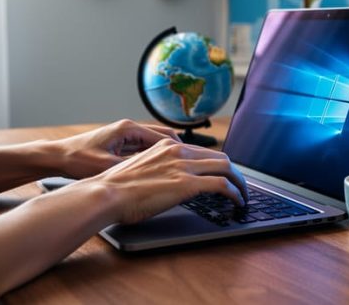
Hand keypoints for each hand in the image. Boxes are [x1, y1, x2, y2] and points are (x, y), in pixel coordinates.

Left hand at [48, 119, 180, 179]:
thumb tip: (156, 174)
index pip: (164, 137)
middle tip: (191, 164)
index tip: (192, 160)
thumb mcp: (108, 166)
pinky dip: (154, 156)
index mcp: (128, 129)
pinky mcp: (120, 143)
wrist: (57, 156)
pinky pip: (144, 148)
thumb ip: (133, 167)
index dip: (180, 149)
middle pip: (163, 137)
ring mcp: (125, 135)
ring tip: (179, 168)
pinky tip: (159, 170)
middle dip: (178, 149)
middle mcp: (129, 129)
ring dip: (166, 153)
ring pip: (154, 143)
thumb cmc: (78, 159)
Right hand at [84, 138, 248, 223]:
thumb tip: (166, 182)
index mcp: (166, 146)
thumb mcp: (139, 169)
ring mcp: (184, 166)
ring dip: (240, 183)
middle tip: (238, 186)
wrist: (105, 193)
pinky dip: (235, 193)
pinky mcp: (187, 184)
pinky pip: (222, 185)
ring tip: (243, 196)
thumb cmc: (115, 188)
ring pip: (226, 168)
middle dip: (233, 172)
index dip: (218, 164)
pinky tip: (237, 202)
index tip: (223, 175)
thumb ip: (157, 169)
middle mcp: (178, 151)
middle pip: (220, 157)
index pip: (203, 152)